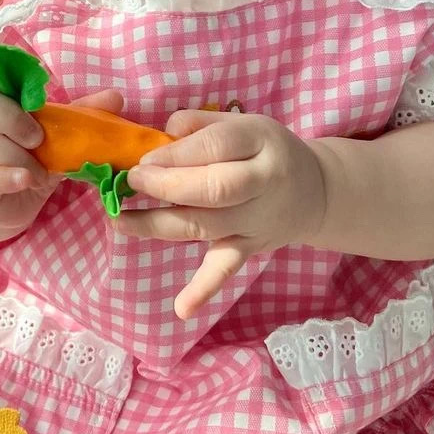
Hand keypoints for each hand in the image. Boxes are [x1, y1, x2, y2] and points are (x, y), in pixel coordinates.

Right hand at [0, 85, 125, 232]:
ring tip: (40, 173)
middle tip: (39, 139)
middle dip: (12, 118)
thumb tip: (115, 96)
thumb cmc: (26, 161)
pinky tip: (25, 180)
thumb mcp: (54, 138)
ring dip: (17, 156)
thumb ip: (80, 116)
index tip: (39, 105)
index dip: (12, 89)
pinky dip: (5, 177)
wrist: (6, 205)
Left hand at [115, 110, 327, 319]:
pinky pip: (226, 269)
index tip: (143, 159)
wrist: (313, 191)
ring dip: (159, 225)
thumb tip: (161, 135)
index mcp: (259, 140)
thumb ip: (199, 125)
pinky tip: (182, 309)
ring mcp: (257, 220)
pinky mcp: (250, 248)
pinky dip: (204, 289)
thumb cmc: (262, 151)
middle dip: (166, 186)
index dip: (175, 153)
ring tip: (120, 221)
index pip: (216, 145)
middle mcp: (264, 181)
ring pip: (206, 225)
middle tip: (131, 182)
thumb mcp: (240, 124)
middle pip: (214, 188)